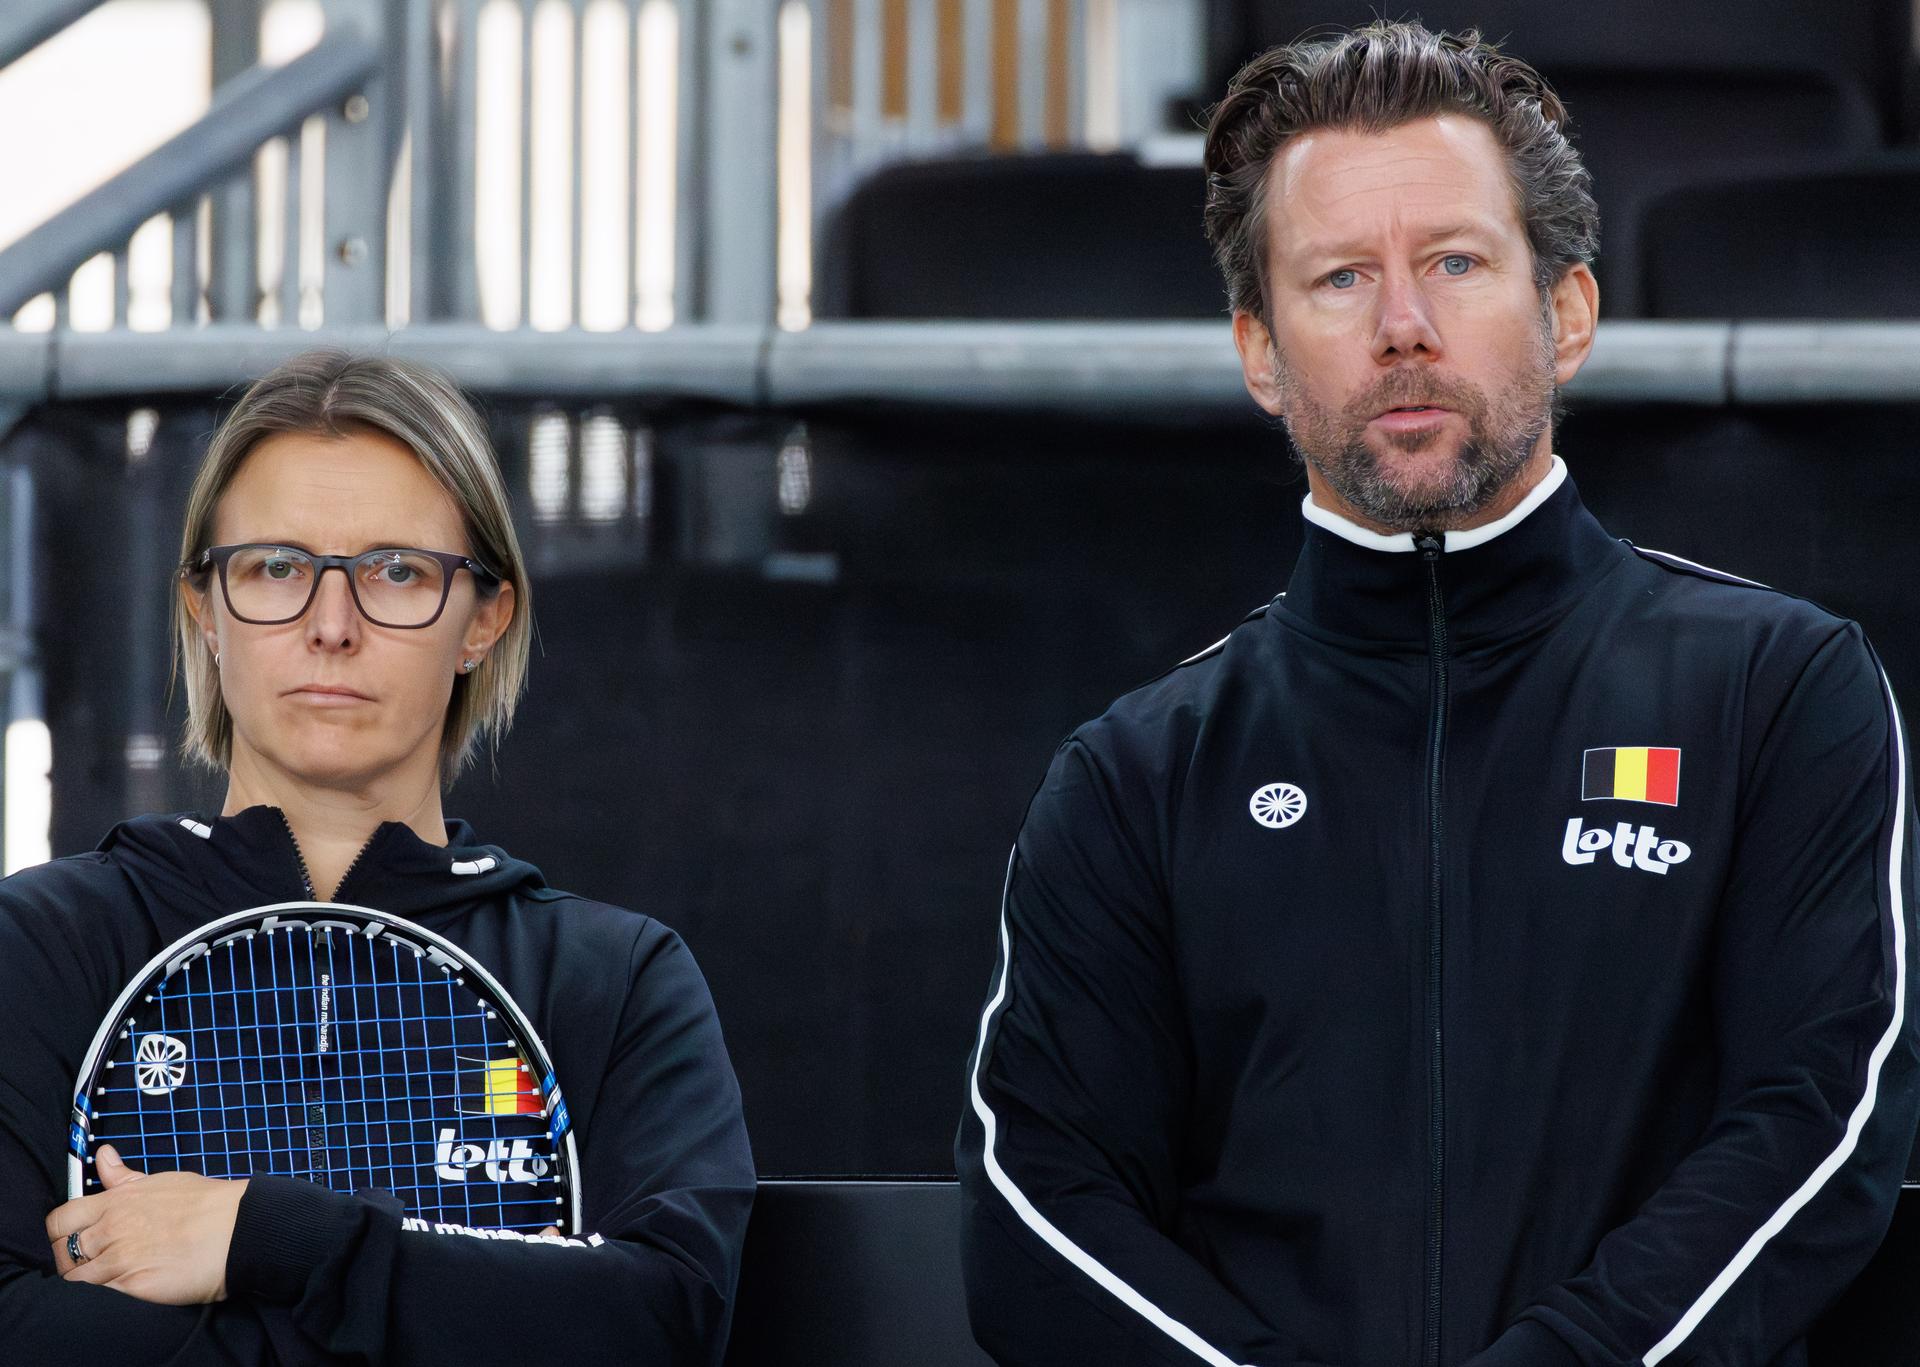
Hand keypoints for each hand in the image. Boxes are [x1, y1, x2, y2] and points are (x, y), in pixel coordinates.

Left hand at [46, 1145, 247, 1303]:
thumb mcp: (160, 1181)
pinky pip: (101, 1296)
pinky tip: (124, 1287)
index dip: (58, 1232)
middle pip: (60, 1252)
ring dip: (86, 1279)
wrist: (238, 1230)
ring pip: (76, 1279)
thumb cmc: (205, 1203)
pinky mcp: (133, 1287)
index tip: (70, 1237)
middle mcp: (111, 1231)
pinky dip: (104, 1295)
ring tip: (110, 1276)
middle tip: (90, 1261)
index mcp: (115, 1203)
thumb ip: (123, 1177)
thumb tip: (102, 1154)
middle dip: (68, 1259)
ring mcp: (120, 1261)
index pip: (58, 1219)